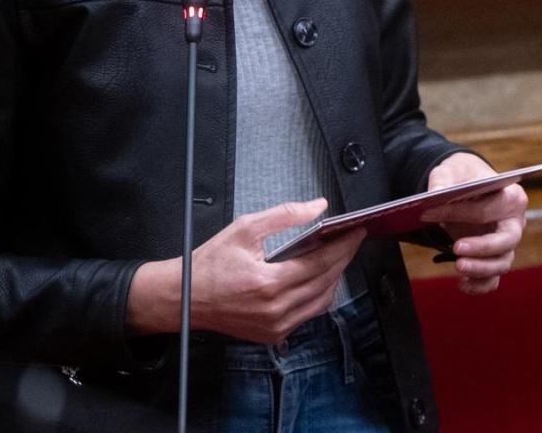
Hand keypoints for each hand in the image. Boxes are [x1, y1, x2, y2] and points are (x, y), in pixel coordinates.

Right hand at [127, 198, 364, 343]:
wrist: (184, 298)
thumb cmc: (210, 264)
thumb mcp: (245, 229)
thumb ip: (285, 216)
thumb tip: (317, 207)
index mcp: (270, 283)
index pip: (321, 262)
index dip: (344, 246)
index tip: (357, 231)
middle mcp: (277, 310)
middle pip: (327, 281)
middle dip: (343, 258)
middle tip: (350, 239)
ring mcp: (276, 326)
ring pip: (322, 301)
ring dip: (333, 277)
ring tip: (335, 255)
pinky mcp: (273, 335)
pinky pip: (308, 314)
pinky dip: (317, 294)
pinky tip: (316, 277)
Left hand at [421, 152, 527, 294]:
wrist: (468, 187)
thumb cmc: (463, 177)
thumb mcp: (451, 171)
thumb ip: (442, 180)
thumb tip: (435, 194)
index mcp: (511, 197)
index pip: (485, 210)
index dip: (456, 213)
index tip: (426, 214)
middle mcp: (515, 223)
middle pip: (506, 241)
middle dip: (482, 247)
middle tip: (457, 248)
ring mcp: (507, 244)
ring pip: (502, 263)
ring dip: (481, 269)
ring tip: (458, 266)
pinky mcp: (496, 260)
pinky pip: (493, 280)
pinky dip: (479, 285)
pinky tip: (461, 283)